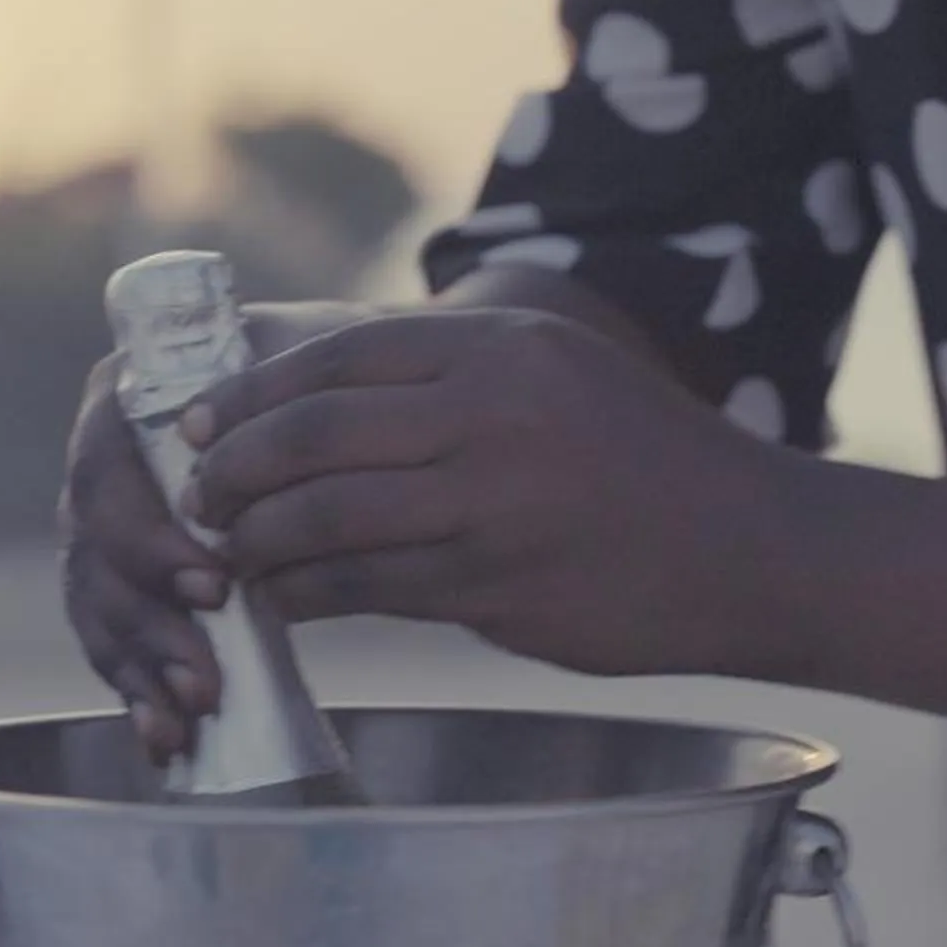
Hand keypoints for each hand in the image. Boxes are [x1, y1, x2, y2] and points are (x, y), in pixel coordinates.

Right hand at [61, 301, 375, 762]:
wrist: (332, 423)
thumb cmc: (323, 390)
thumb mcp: (311, 375)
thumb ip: (284, 400)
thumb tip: (291, 444)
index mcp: (130, 401)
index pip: (106, 468)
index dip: (148, 534)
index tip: (215, 586)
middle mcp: (104, 466)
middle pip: (94, 547)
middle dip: (150, 616)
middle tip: (207, 671)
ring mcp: (105, 531)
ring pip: (98, 604)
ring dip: (143, 663)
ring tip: (197, 710)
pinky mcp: (124, 589)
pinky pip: (111, 644)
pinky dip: (137, 692)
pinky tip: (166, 739)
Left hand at [182, 307, 795, 678]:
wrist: (752, 548)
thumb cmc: (644, 460)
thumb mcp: (557, 373)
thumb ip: (452, 380)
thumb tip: (319, 405)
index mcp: (498, 346)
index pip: (337, 357)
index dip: (250, 392)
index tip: (196, 425)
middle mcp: (491, 410)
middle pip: (313, 432)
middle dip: (230, 469)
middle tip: (194, 498)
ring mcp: (493, 501)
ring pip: (326, 515)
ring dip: (256, 539)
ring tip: (225, 555)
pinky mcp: (497, 584)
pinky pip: (368, 586)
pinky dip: (306, 593)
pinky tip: (282, 600)